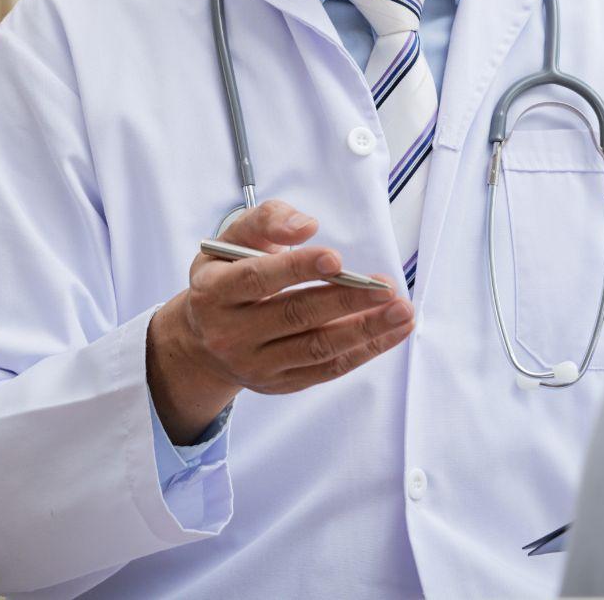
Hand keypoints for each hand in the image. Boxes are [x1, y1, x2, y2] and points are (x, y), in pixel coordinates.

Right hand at [146, 200, 413, 441]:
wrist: (202, 339)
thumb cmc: (226, 275)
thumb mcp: (230, 239)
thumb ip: (266, 221)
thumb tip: (306, 226)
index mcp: (214, 292)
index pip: (257, 279)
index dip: (297, 269)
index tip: (337, 259)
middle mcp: (229, 333)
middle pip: (295, 316)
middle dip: (345, 301)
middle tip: (387, 287)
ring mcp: (254, 364)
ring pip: (316, 348)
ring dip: (365, 330)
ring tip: (401, 312)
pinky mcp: (278, 384)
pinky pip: (326, 369)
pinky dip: (363, 351)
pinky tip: (390, 333)